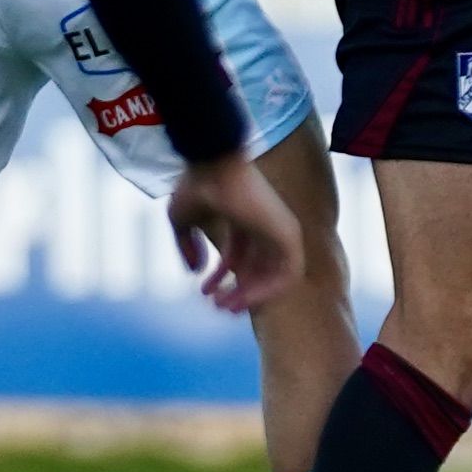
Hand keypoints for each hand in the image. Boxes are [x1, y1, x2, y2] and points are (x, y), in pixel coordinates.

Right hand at [164, 151, 301, 315]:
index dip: (221, 279)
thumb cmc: (196, 184)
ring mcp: (280, 230)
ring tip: (227, 307)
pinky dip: (268, 290)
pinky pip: (288, 275)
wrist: (213, 164)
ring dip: (251, 296)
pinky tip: (244, 297)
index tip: (205, 294)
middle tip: (218, 308)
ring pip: (274, 276)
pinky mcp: (290, 235)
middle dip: (237, 293)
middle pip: (257, 270)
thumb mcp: (182, 220)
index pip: (238, 257)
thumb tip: (195, 272)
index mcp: (243, 220)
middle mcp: (264, 227)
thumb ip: (187, 246)